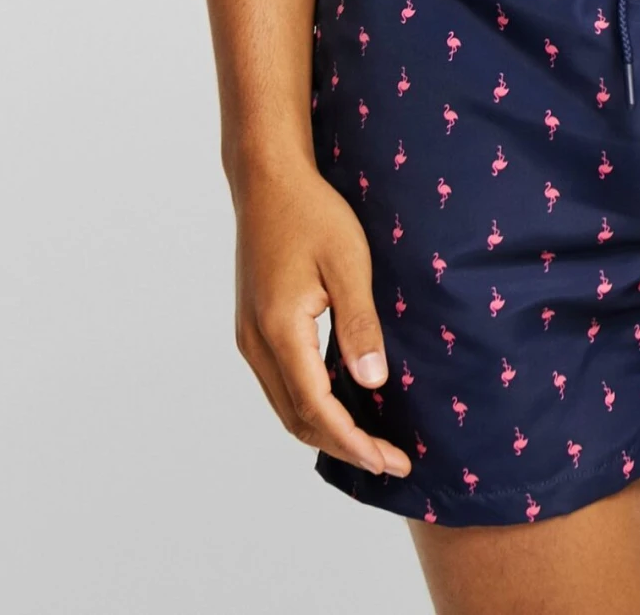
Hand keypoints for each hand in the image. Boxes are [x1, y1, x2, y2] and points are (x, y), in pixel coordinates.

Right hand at [233, 159, 410, 478]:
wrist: (267, 179)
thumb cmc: (312, 212)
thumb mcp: (347, 263)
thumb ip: (358, 325)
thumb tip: (372, 384)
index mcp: (279, 331)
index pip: (318, 409)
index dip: (355, 442)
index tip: (390, 460)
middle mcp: (256, 343)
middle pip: (298, 419)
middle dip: (344, 446)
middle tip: (390, 461)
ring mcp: (249, 336)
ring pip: (286, 406)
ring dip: (326, 430)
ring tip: (371, 442)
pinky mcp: (252, 326)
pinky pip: (280, 383)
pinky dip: (311, 404)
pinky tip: (342, 400)